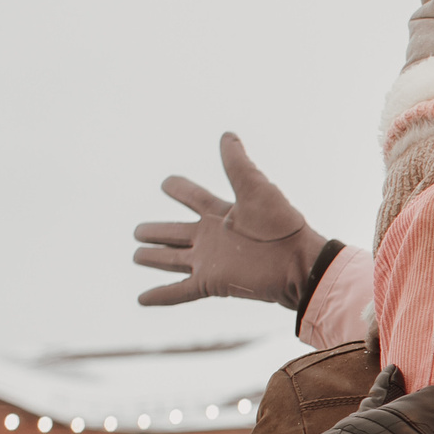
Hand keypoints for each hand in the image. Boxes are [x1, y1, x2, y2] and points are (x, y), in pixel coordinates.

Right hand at [134, 133, 333, 307]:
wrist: (296, 264)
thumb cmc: (281, 225)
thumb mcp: (255, 188)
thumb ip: (238, 164)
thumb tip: (227, 135)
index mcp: (223, 214)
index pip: (194, 199)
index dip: (179, 189)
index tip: (166, 183)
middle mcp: (212, 238)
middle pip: (177, 233)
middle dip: (157, 232)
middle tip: (137, 231)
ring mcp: (210, 262)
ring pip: (173, 259)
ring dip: (155, 258)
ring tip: (136, 255)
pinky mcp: (211, 283)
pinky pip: (179, 291)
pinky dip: (160, 295)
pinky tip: (141, 299)